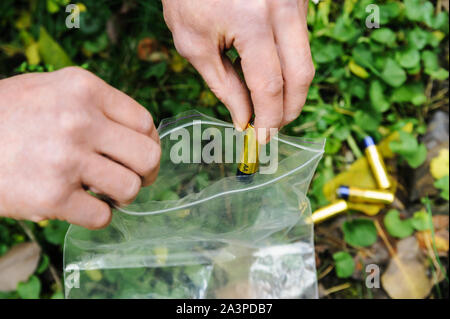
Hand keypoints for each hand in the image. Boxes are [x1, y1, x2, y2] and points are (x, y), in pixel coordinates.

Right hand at [0, 67, 160, 228]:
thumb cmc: (9, 115)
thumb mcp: (53, 90)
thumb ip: (97, 106)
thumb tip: (143, 135)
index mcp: (84, 88)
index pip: (145, 122)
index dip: (148, 143)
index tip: (139, 155)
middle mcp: (79, 120)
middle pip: (148, 156)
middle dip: (146, 173)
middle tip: (132, 178)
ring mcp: (65, 159)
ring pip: (130, 189)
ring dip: (121, 196)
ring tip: (102, 192)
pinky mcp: (50, 197)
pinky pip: (102, 217)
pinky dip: (98, 217)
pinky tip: (81, 206)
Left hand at [162, 0, 313, 142]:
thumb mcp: (194, 44)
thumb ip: (223, 85)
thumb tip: (244, 119)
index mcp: (253, 22)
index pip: (270, 85)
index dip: (269, 118)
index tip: (262, 139)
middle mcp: (283, 10)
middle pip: (302, 75)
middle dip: (290, 109)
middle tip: (272, 127)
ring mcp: (295, 1)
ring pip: (305, 58)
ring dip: (290, 88)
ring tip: (267, 104)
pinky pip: (300, 41)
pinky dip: (288, 65)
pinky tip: (268, 74)